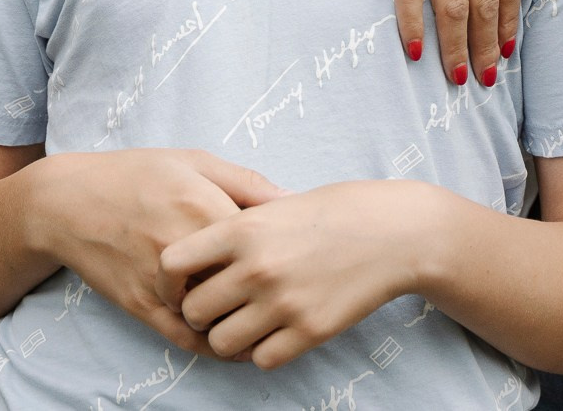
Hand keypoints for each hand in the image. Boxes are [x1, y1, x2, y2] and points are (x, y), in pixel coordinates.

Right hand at [29, 149, 287, 355]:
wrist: (67, 202)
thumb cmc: (136, 174)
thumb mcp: (194, 161)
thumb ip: (247, 182)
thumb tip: (294, 200)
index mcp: (202, 206)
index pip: (262, 242)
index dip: (285, 252)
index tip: (299, 256)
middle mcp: (183, 247)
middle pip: (242, 283)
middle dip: (268, 290)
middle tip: (292, 293)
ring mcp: (159, 281)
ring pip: (216, 315)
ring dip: (243, 321)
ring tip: (267, 321)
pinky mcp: (139, 305)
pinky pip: (184, 337)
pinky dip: (212, 345)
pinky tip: (231, 342)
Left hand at [160, 180, 439, 369]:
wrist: (393, 232)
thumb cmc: (336, 210)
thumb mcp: (278, 202)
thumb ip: (236, 225)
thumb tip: (196, 249)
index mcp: (243, 228)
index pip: (173, 263)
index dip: (169, 280)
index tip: (180, 285)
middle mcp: (257, 268)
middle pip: (194, 311)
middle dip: (199, 313)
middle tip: (218, 306)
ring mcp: (283, 303)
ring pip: (221, 343)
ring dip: (228, 336)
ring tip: (245, 322)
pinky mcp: (309, 332)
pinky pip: (261, 359)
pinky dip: (262, 350)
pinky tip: (274, 332)